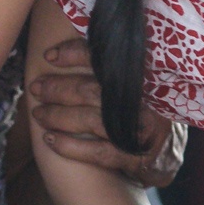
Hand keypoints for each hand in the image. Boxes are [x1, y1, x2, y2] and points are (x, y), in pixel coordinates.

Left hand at [29, 36, 186, 188]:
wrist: (167, 154)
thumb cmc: (144, 109)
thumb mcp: (139, 80)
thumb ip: (113, 65)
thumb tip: (66, 47)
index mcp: (145, 75)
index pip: (106, 59)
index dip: (75, 54)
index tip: (49, 56)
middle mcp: (145, 101)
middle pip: (91, 89)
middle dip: (58, 88)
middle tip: (36, 88)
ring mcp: (142, 130)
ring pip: (90, 119)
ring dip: (58, 116)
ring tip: (38, 114)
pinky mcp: (138, 157)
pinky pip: (98, 151)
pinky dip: (70, 146)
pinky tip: (50, 140)